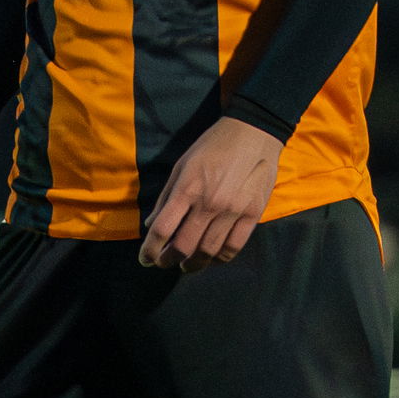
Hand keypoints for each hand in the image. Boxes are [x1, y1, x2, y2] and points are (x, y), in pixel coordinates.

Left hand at [139, 116, 281, 271]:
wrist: (253, 132)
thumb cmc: (213, 146)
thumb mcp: (182, 165)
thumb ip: (166, 197)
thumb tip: (152, 224)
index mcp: (187, 189)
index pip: (162, 229)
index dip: (150, 250)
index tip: (145, 259)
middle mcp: (209, 204)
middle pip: (184, 246)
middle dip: (169, 260)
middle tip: (165, 263)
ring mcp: (232, 211)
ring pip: (209, 252)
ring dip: (194, 264)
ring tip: (187, 265)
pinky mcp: (252, 214)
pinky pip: (234, 247)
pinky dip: (220, 258)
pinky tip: (212, 258)